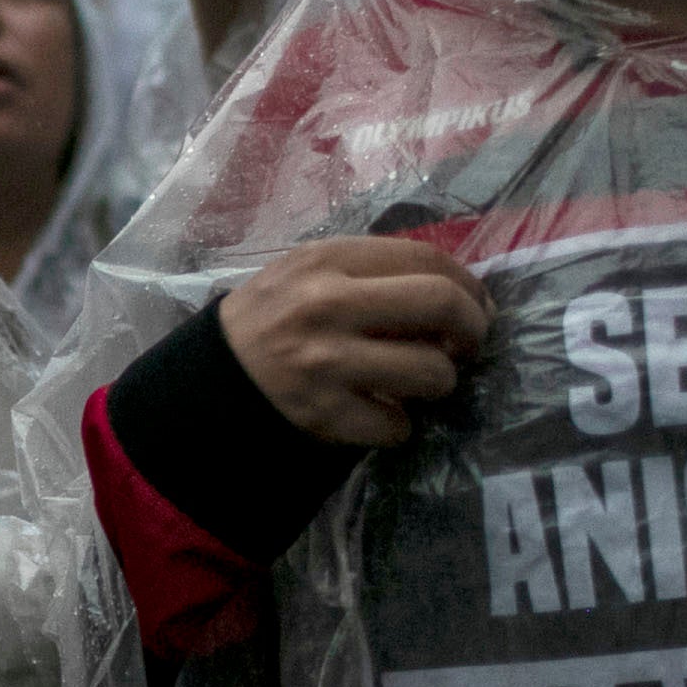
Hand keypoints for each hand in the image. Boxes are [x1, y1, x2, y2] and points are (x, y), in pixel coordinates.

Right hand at [219, 238, 491, 445]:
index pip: (429, 259)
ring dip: (438, 383)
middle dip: (472, 330)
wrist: (211, 379)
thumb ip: (372, 273)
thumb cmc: (272, 320)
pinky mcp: (324, 414)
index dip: (469, 285)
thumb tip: (457, 295)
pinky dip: (397, 427)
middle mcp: (328, 304)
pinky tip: (377, 416)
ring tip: (417, 385)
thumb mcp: (310, 273)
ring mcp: (326, 362)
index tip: (475, 307)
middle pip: (442, 305)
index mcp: (329, 259)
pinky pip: (396, 426)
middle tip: (465, 347)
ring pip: (431, 372)